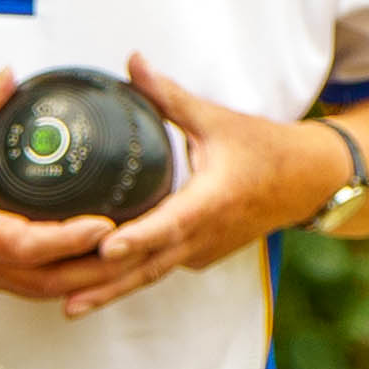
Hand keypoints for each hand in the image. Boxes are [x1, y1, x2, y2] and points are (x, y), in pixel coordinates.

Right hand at [0, 69, 123, 298]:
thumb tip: (8, 76)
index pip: (29, 247)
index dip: (71, 239)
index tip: (108, 222)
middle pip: (53, 282)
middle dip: (100, 267)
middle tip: (143, 240)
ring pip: (48, 290)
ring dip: (88, 276)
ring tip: (130, 250)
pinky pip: (34, 285)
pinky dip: (67, 275)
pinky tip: (92, 254)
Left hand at [59, 58, 349, 318]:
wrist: (306, 183)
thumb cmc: (263, 148)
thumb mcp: (216, 118)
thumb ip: (169, 95)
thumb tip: (133, 62)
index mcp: (212, 200)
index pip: (169, 223)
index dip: (137, 236)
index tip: (105, 247)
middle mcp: (206, 235)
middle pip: (149, 264)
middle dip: (105, 280)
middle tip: (62, 291)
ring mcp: (203, 251)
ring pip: (150, 275)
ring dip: (110, 291)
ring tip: (69, 306)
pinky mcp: (199, 256)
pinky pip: (157, 271)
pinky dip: (126, 281)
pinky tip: (91, 288)